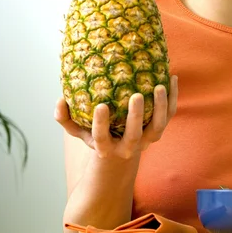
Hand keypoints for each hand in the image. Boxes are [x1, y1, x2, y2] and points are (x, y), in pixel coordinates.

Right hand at [54, 75, 177, 158]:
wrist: (120, 154)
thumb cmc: (97, 136)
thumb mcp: (78, 130)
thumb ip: (65, 118)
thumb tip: (59, 101)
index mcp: (106, 148)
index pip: (101, 138)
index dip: (101, 124)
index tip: (101, 106)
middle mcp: (128, 147)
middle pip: (135, 136)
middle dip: (136, 117)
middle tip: (136, 95)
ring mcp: (146, 141)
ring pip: (158, 127)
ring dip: (160, 107)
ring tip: (160, 85)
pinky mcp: (158, 130)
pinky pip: (169, 115)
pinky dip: (172, 98)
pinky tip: (172, 78)